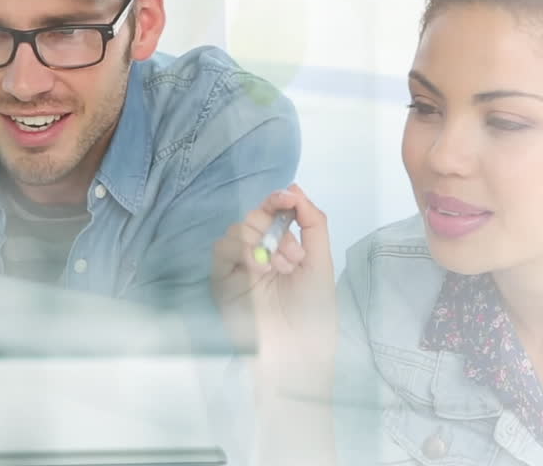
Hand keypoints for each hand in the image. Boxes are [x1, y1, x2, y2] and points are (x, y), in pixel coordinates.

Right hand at [212, 185, 337, 391]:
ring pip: (237, 230)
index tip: (287, 197)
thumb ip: (313, 223)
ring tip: (280, 269)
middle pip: (254, 218)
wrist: (296, 353)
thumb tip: (294, 189)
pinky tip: (259, 268)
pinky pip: (221, 250)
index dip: (278, 200)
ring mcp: (239, 268)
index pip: (274, 214)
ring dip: (261, 242)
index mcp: (283, 249)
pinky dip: (241, 251)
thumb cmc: (314, 313)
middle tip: (294, 257)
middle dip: (276, 229)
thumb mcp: (322, 263)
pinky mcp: (222, 281)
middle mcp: (260, 254)